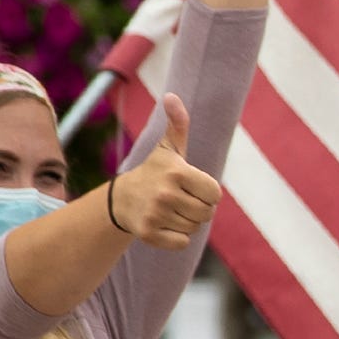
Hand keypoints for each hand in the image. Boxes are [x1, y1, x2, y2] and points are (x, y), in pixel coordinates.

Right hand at [107, 95, 220, 251]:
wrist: (122, 199)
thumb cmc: (155, 171)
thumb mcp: (169, 148)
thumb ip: (177, 124)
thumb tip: (171, 96)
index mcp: (177, 172)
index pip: (215, 194)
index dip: (207, 192)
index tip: (191, 186)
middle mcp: (166, 193)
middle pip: (207, 213)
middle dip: (199, 208)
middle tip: (180, 199)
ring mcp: (155, 214)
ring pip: (195, 228)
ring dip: (188, 222)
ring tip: (170, 210)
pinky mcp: (149, 234)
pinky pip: (182, 242)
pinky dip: (177, 237)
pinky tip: (164, 224)